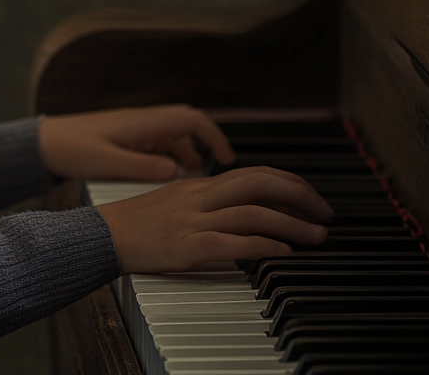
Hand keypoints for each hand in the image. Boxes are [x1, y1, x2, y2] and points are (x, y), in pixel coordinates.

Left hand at [38, 104, 235, 181]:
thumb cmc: (69, 148)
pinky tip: (167, 175)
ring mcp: (134, 128)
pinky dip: (170, 156)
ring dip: (187, 152)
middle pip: (186, 123)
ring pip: (172, 135)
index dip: (214, 135)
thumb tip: (176, 172)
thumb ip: (141, 167)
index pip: (190, 119)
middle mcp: (141, 121)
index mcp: (141, 123)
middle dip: (206, 142)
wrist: (42, 142)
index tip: (228, 157)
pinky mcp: (125, 138)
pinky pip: (158, 142)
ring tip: (196, 179)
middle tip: (220, 167)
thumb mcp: (106, 162)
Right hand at [97, 166, 333, 272]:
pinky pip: (233, 243)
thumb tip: (243, 208)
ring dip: (291, 224)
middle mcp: (200, 196)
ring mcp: (194, 219)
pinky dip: (263, 247)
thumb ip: (207, 201)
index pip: (253, 173)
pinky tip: (283, 254)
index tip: (311, 197)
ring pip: (252, 213)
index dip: (288, 182)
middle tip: (325, 212)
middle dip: (299, 194)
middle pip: (258, 182)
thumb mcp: (175, 202)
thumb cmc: (137, 223)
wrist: (103, 234)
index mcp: (199, 185)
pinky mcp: (188, 245)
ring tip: (317, 237)